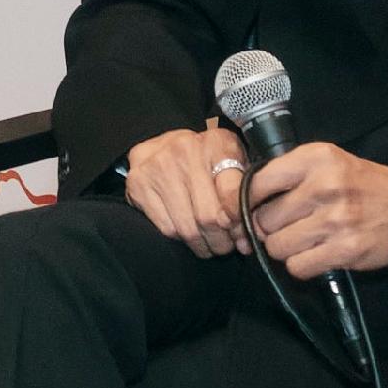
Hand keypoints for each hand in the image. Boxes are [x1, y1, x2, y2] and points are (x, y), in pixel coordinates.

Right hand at [120, 123, 251, 255]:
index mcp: (216, 143)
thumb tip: (247, 236)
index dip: (240, 220)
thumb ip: (244, 191)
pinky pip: (167, 228)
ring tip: (210, 243)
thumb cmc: (205, 157)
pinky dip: (182, 239)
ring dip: (203, 244)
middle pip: (208, 216)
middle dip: (222, 240)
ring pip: (187, 228)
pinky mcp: (139, 185)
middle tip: (226, 244)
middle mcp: (185, 152)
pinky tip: (189, 233)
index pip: (233, 192)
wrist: (161, 144)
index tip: (242, 231)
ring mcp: (158, 168)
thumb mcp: (232, 161)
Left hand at [243, 144, 387, 278]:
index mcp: (316, 158)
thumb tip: (245, 201)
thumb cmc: (364, 184)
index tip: (255, 209)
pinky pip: (298, 267)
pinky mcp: (345, 250)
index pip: (258, 183)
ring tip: (303, 241)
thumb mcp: (329, 161)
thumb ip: (290, 173)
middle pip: (264, 220)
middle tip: (286, 227)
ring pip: (277, 247)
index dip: (249, 201)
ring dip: (285, 249)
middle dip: (269, 228)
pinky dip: (301, 265)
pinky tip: (315, 254)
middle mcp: (324, 186)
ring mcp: (335, 220)